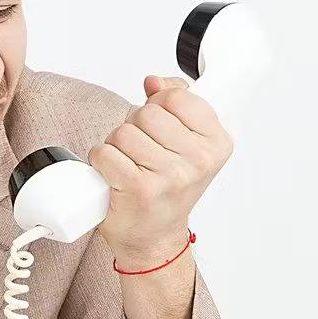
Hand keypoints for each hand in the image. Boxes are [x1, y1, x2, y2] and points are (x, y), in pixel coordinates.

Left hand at [87, 75, 233, 264]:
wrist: (155, 237)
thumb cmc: (168, 188)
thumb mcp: (185, 143)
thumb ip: (175, 103)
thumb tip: (153, 81)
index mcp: (216, 143)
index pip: (177, 96)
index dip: (159, 104)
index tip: (161, 125)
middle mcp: (198, 160)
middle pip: (146, 113)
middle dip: (134, 126)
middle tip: (141, 151)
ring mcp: (170, 176)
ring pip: (123, 132)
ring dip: (116, 146)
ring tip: (129, 164)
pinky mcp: (139, 189)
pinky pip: (105, 153)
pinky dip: (101, 161)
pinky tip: (115, 176)